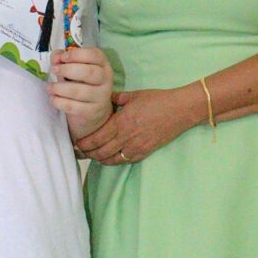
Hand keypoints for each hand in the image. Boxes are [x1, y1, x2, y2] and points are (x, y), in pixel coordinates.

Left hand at [48, 46, 113, 139]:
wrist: (92, 110)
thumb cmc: (81, 82)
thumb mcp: (73, 67)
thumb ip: (62, 58)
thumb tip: (56, 57)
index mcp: (102, 64)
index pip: (94, 55)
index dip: (77, 54)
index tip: (62, 57)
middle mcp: (105, 79)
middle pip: (88, 72)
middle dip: (67, 70)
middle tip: (54, 70)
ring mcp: (101, 96)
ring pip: (79, 91)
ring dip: (60, 88)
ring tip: (50, 87)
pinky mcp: (93, 111)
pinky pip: (74, 107)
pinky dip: (60, 102)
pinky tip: (53, 98)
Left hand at [74, 86, 202, 164]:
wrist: (180, 110)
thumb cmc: (158, 100)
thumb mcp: (134, 95)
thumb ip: (116, 98)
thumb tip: (105, 98)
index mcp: (121, 122)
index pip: (96, 137)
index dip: (84, 142)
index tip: (76, 142)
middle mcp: (126, 137)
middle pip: (100, 151)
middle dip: (87, 153)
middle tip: (79, 152)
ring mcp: (136, 147)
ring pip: (111, 159)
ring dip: (99, 159)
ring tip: (91, 156)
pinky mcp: (144, 152)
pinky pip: (124, 161)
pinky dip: (113, 161)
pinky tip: (108, 158)